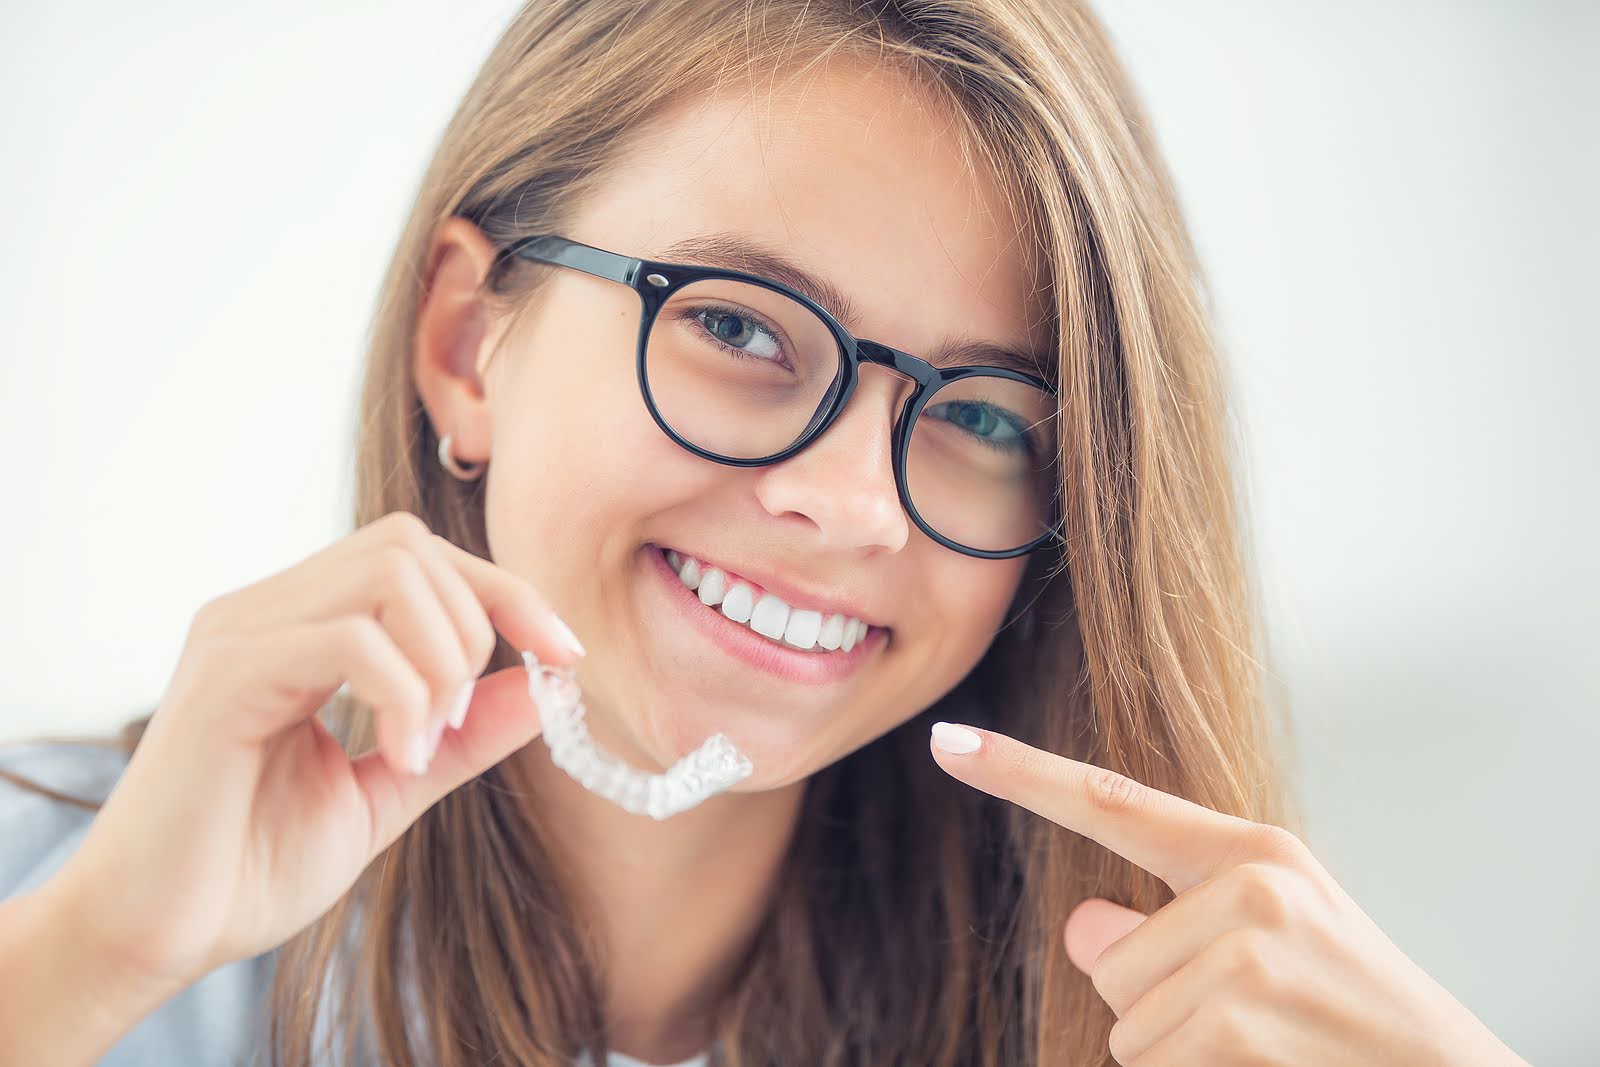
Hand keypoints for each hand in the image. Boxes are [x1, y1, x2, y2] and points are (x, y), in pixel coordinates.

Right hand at [50, 510, 583, 999]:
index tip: (567, 653)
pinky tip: (398, 757)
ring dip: (441, 657)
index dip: (506, 592)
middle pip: (409, 544)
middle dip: (476, 622)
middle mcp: (264, 610)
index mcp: (299, 625)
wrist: (154, 936)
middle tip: (458, 722)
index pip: (418, 556)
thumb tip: (545, 686)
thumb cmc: (252, 865)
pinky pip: (346, 638)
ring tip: (425, 742)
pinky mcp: (223, 677)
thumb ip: (461, 736)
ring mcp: (238, 634)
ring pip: (386, 572)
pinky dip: (402, 694)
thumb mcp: (390, 790)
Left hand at [928, 722, 1527, 1066]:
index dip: (1019, 773)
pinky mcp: (1239, 1022)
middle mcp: (1251, 885)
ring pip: (1127, 1027)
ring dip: (1181, 1057)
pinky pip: (1150, 1066)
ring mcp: (1247, 954)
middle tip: (1253, 1022)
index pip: (1110, 803)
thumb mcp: (1267, 942)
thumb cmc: (1345, 1012)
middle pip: (1108, 961)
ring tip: (1268, 1049)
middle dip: (1156, 1010)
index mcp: (1252, 852)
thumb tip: (1082, 927)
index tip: (945, 742)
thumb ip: (1167, 921)